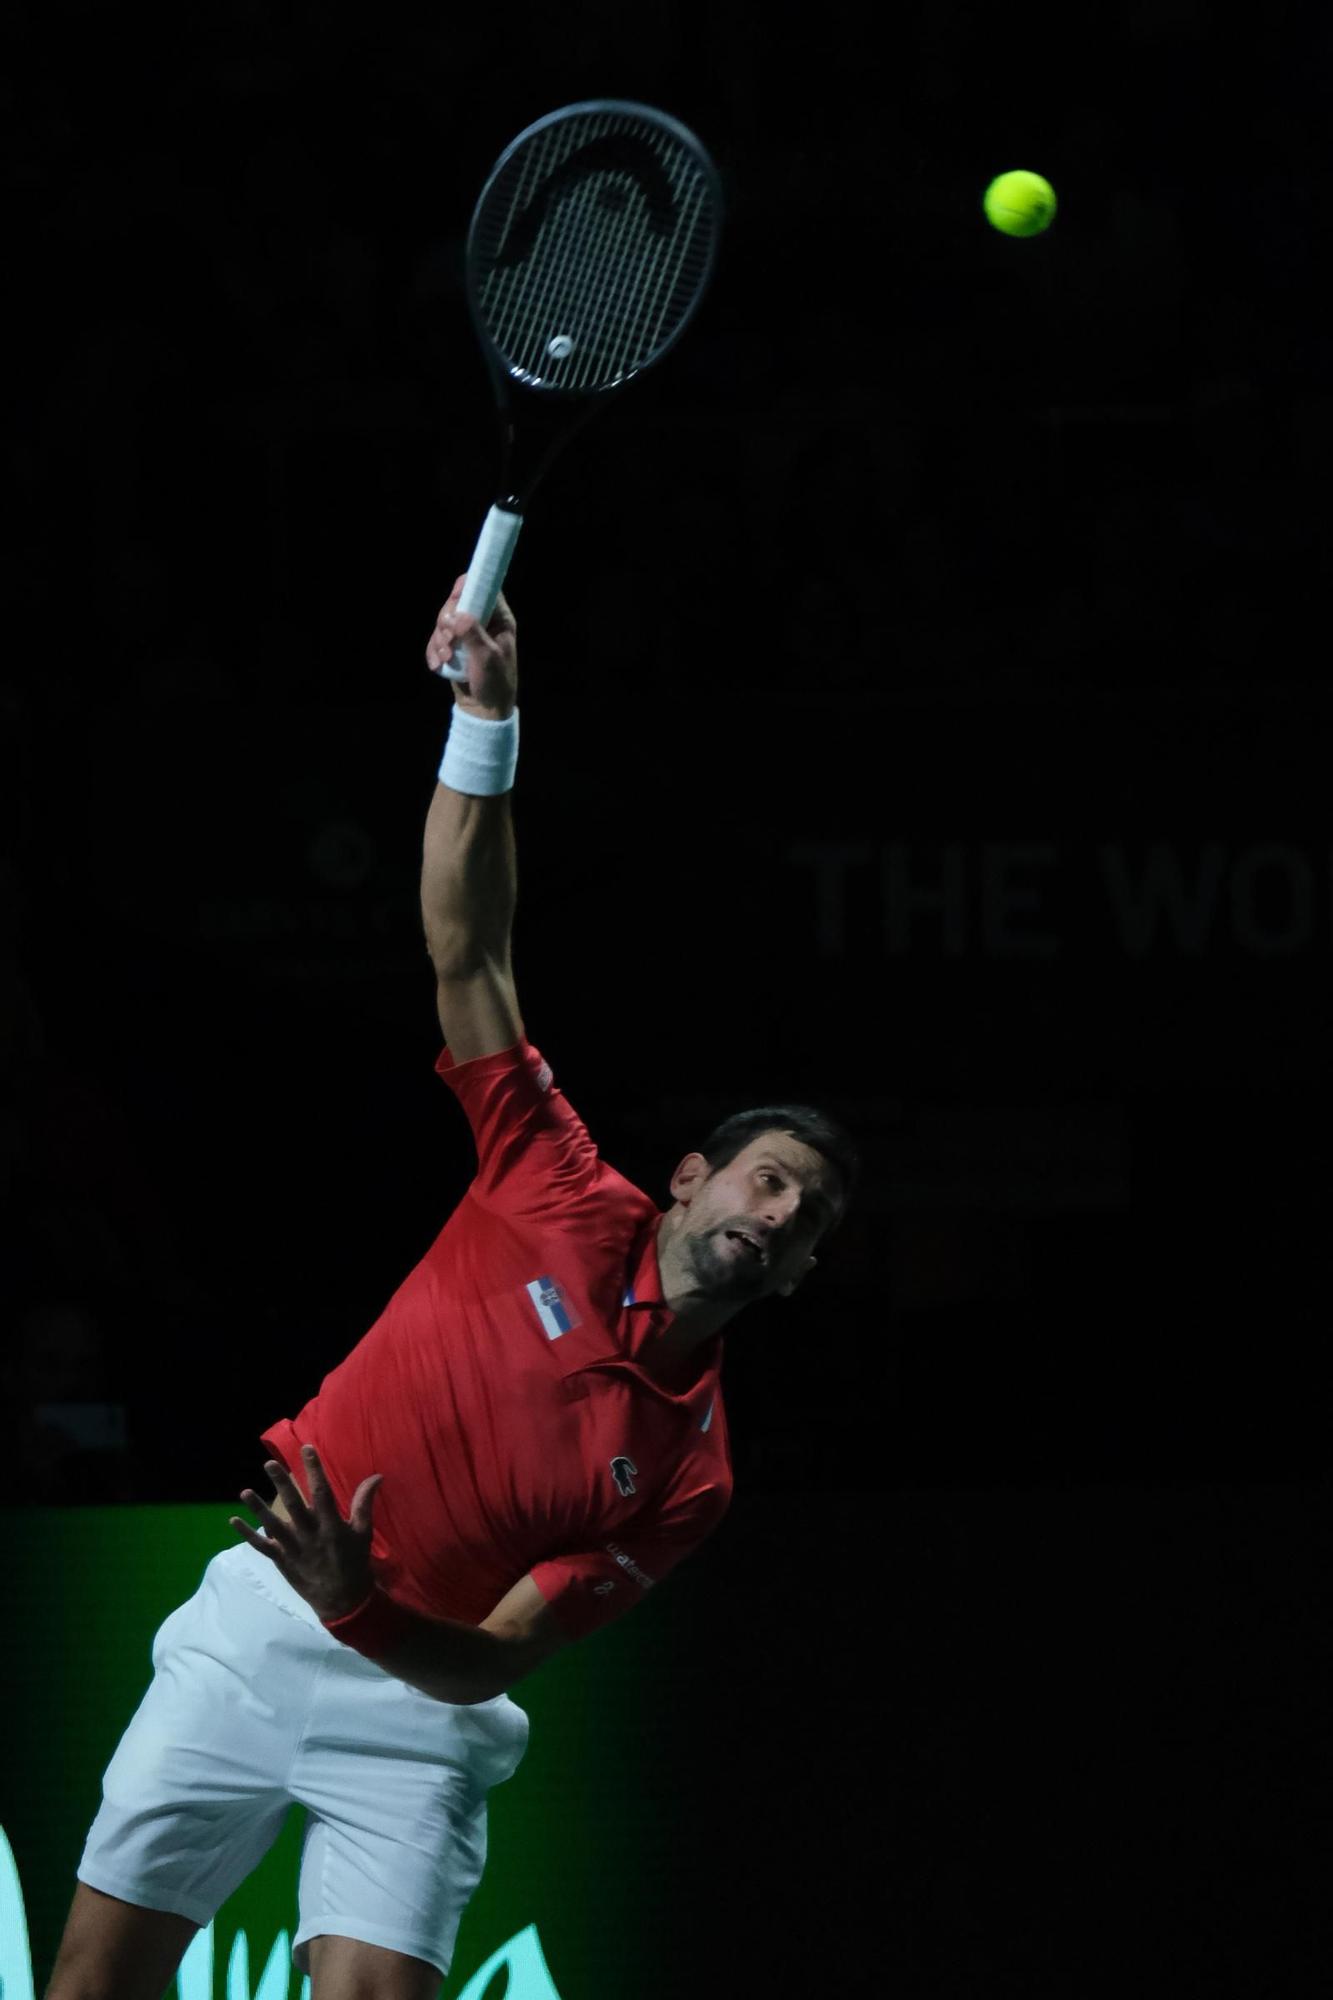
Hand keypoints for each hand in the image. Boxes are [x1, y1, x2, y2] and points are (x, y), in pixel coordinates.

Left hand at [231, 1444, 381, 1622]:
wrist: (343, 1600)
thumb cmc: (355, 1562)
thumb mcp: (363, 1532)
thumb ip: (365, 1503)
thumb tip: (376, 1476)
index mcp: (332, 1526)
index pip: (322, 1492)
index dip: (314, 1470)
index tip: (306, 1449)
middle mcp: (310, 1535)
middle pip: (294, 1506)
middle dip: (282, 1484)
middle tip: (269, 1465)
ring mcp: (294, 1549)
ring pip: (273, 1526)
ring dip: (258, 1509)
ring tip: (245, 1492)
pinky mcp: (282, 1561)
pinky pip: (262, 1547)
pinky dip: (247, 1535)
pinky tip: (234, 1521)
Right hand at [425, 576, 517, 719]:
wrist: (484, 710)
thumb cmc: (495, 683)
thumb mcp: (487, 659)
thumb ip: (473, 635)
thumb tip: (456, 615)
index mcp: (498, 620)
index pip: (485, 590)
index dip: (467, 588)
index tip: (455, 599)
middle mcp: (482, 622)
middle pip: (457, 603)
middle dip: (446, 620)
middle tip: (448, 640)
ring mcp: (466, 634)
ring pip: (444, 621)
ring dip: (439, 639)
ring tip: (445, 658)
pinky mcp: (454, 647)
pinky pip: (436, 639)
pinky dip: (433, 651)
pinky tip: (437, 664)